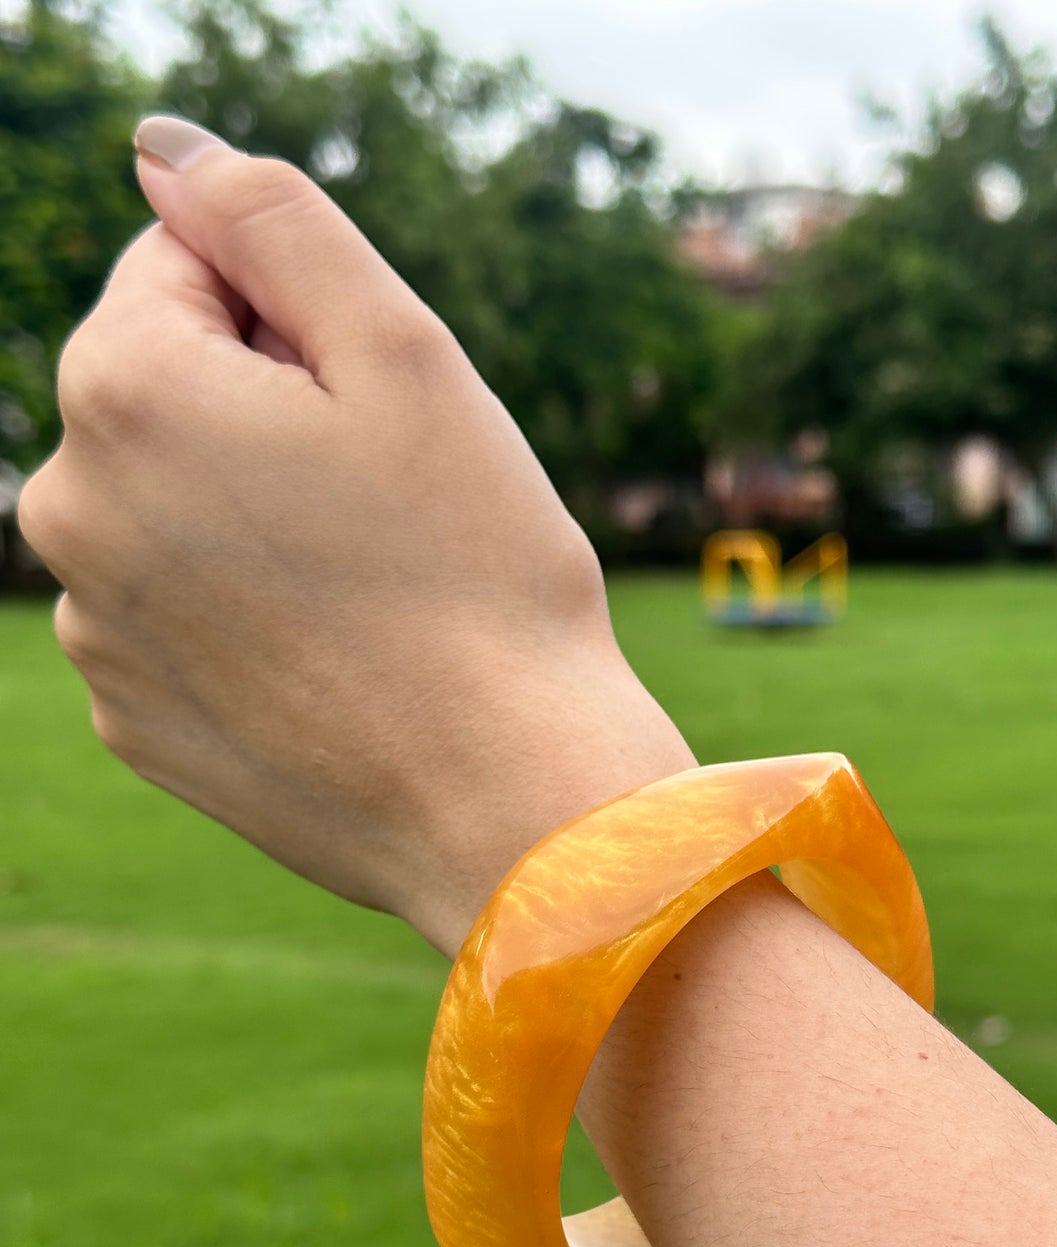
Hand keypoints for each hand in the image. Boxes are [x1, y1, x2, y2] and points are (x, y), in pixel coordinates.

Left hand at [18, 116, 693, 955]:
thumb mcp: (403, 350)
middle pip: (167, 390)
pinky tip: (338, 664)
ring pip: (174, 509)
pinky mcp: (132, 722)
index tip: (378, 415)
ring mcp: (94, 631)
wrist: (508, 806)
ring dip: (256, 519)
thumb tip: (163, 149)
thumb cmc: (478, 575)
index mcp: (123, 390)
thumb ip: (273, 219)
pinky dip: (246, 619)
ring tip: (371, 596)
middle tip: (387, 507)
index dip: (303, 322)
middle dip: (266, 415)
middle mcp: (68, 510)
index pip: (185, 268)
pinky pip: (179, 619)